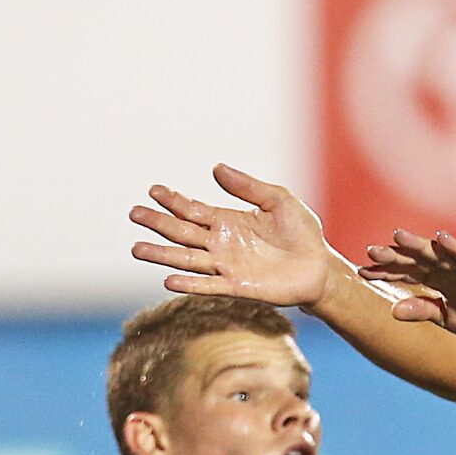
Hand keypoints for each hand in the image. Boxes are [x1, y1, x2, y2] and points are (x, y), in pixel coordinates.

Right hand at [131, 165, 338, 307]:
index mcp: (228, 221)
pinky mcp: (238, 286)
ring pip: (187, 260)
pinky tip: (169, 280)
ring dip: (162, 255)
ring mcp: (226, 266)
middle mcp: (221, 243)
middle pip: (182, 233)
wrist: (321, 266)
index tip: (153, 190)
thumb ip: (248, 187)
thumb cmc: (301, 233)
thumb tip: (216, 168)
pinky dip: (190, 284)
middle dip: (158, 223)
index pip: (193, 210)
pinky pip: (209, 285)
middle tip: (134, 213)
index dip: (173, 201)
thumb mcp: (279, 201)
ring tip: (137, 249)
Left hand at [362, 231, 455, 343]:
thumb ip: (424, 311)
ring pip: (440, 254)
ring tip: (397, 235)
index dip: (386, 272)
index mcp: (440, 282)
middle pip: (418, 260)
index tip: (361, 272)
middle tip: (370, 251)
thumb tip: (393, 310)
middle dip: (395, 256)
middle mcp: (451, 271)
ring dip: (419, 245)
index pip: (408, 274)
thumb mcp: (449, 320)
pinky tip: (442, 239)